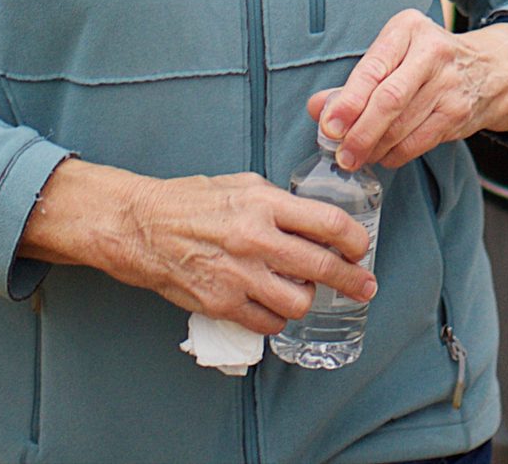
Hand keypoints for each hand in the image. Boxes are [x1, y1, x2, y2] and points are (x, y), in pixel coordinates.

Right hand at [17, 157, 373, 332]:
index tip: (361, 248)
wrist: (143, 227)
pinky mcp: (221, 303)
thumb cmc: (191, 201)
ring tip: (303, 292)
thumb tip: (313, 220)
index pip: (327, 223)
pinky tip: (273, 306)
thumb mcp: (242, 185)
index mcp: (263, 204)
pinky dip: (276, 318)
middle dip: (352, 280)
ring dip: (307, 299)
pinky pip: (267, 322)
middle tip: (364, 286)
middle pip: (321, 267)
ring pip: (297, 302)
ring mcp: (238, 275)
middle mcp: (255, 239)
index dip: (354, 239)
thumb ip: (279, 202)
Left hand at [306, 9, 507, 170]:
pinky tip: (382, 157)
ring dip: (374, 148)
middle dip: (360, 132)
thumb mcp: (394, 55)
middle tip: (341, 154)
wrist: (490, 67)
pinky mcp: (459, 112)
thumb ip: (355, 82)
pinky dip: (396, 154)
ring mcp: (449, 83)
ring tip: (355, 157)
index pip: (373, 69)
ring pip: (403, 125)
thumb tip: (316, 107)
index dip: (348, 102)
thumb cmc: (427, 61)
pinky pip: (420, 141)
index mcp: (408, 29)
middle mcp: (432, 52)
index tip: (328, 126)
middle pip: (389, 100)